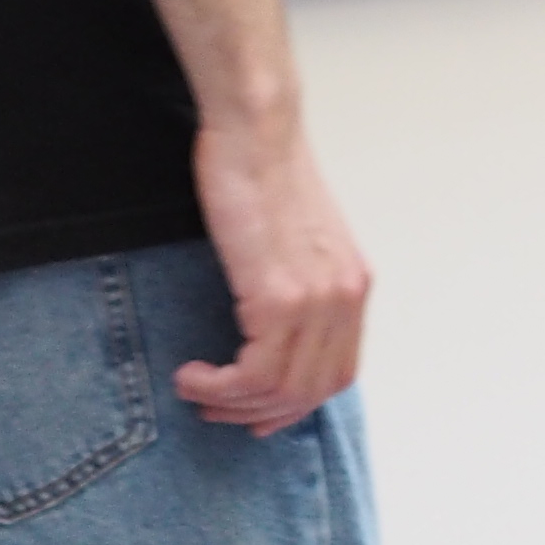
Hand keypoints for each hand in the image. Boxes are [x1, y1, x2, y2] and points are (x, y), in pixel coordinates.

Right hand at [172, 112, 370, 435]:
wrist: (255, 130)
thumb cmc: (263, 171)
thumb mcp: (297, 239)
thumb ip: (298, 285)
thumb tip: (270, 334)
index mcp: (352, 285)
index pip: (337, 374)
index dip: (294, 403)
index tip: (255, 411)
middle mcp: (344, 298)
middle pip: (311, 393)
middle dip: (259, 414)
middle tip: (215, 410)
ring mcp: (316, 300)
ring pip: (280, 390)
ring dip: (230, 404)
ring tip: (195, 389)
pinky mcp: (278, 296)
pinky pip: (254, 374)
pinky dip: (219, 386)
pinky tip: (192, 373)